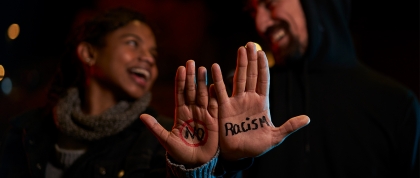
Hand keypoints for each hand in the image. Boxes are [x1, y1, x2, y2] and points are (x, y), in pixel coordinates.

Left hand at [140, 60, 218, 166]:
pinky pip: (214, 106)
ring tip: (203, 68)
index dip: (180, 81)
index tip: (181, 68)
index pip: (180, 93)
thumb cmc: (180, 153)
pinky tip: (214, 85)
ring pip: (203, 94)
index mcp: (180, 113)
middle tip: (191, 61)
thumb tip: (142, 116)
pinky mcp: (213, 121)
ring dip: (203, 82)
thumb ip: (155, 127)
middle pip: (192, 90)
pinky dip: (214, 95)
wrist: (195, 163)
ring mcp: (203, 115)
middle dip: (191, 76)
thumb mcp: (166, 140)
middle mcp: (192, 111)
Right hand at [211, 42, 309, 159]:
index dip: (263, 67)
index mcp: (262, 103)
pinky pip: (221, 92)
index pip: (263, 80)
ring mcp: (236, 102)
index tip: (262, 53)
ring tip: (240, 49)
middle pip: (251, 75)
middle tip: (249, 44)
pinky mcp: (224, 108)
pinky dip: (218, 80)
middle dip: (251, 59)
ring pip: (238, 79)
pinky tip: (215, 67)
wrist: (239, 155)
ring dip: (239, 64)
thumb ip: (289, 126)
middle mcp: (249, 99)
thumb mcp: (275, 137)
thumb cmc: (257, 146)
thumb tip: (308, 119)